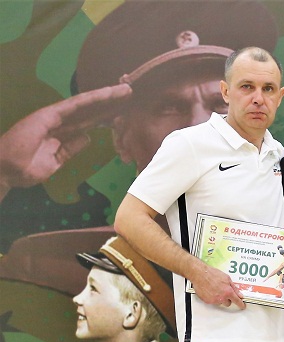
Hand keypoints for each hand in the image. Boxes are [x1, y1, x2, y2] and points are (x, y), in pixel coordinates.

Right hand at [0, 84, 131, 194]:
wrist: (6, 170)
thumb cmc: (26, 168)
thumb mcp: (56, 160)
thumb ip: (72, 148)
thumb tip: (87, 137)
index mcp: (64, 134)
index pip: (90, 122)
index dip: (107, 116)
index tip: (124, 111)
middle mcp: (62, 123)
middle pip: (91, 111)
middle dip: (111, 103)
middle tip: (131, 93)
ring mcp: (55, 117)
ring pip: (86, 105)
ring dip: (105, 97)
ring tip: (125, 90)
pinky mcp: (49, 114)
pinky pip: (74, 105)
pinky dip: (90, 99)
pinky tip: (106, 94)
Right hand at [191, 263, 244, 309]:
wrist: (200, 274)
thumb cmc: (212, 274)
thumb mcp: (227, 279)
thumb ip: (234, 288)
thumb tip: (239, 294)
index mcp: (228, 292)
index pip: (237, 301)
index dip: (241, 304)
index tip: (242, 306)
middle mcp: (222, 298)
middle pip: (228, 303)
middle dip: (227, 299)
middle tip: (224, 292)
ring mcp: (214, 300)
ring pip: (220, 303)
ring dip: (219, 298)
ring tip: (215, 289)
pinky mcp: (207, 301)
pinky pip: (212, 302)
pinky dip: (212, 298)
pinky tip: (210, 291)